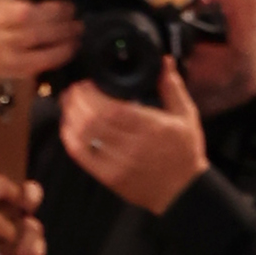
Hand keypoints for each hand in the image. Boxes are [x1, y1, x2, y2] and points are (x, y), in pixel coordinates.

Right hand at [0, 0, 80, 92]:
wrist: (3, 64)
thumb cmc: (22, 29)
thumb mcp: (26, 5)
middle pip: (26, 13)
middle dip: (56, 13)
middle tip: (74, 12)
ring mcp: (1, 42)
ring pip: (34, 35)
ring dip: (62, 32)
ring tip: (77, 29)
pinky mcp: (11, 64)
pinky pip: (40, 58)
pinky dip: (60, 52)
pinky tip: (71, 47)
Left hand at [55, 61, 205, 216]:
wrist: (184, 193)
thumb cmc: (184, 153)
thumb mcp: (186, 116)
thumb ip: (172, 88)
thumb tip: (164, 61)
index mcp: (151, 128)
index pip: (112, 108)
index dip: (92, 94)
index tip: (86, 83)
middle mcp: (133, 147)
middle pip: (93, 120)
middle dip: (77, 101)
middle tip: (73, 90)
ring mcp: (119, 164)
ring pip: (84, 137)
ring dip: (71, 117)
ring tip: (68, 104)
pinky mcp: (110, 177)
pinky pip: (83, 156)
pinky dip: (71, 139)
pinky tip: (69, 127)